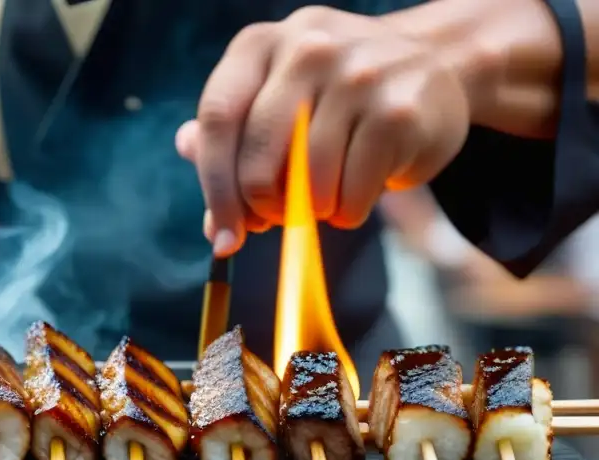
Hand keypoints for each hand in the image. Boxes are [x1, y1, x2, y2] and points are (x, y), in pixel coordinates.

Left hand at [176, 6, 472, 255]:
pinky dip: (349, 211)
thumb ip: (232, 146)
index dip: (215, 187)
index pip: (218, 118)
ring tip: (326, 198)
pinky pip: (354, 193)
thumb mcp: (275, 102)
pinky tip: (357, 193)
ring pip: (309, 182)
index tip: (224, 235)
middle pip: (258, 155)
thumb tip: (208, 210)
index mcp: (259, 45)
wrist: (432, 65)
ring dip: (313, 210)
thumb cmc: (335, 97)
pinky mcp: (397, 112)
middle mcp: (306, 49)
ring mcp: (357, 76)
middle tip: (273, 220)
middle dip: (261, 205)